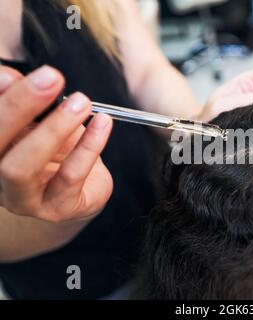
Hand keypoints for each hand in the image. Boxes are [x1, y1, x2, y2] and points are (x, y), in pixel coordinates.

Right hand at [0, 65, 112, 222]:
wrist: (84, 187)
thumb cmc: (56, 150)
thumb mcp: (39, 121)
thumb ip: (24, 100)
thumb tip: (11, 77)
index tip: (9, 76)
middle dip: (19, 106)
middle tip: (51, 78)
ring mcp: (21, 198)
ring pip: (23, 166)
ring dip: (53, 130)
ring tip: (81, 103)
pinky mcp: (55, 208)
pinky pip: (70, 176)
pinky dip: (88, 146)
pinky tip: (102, 123)